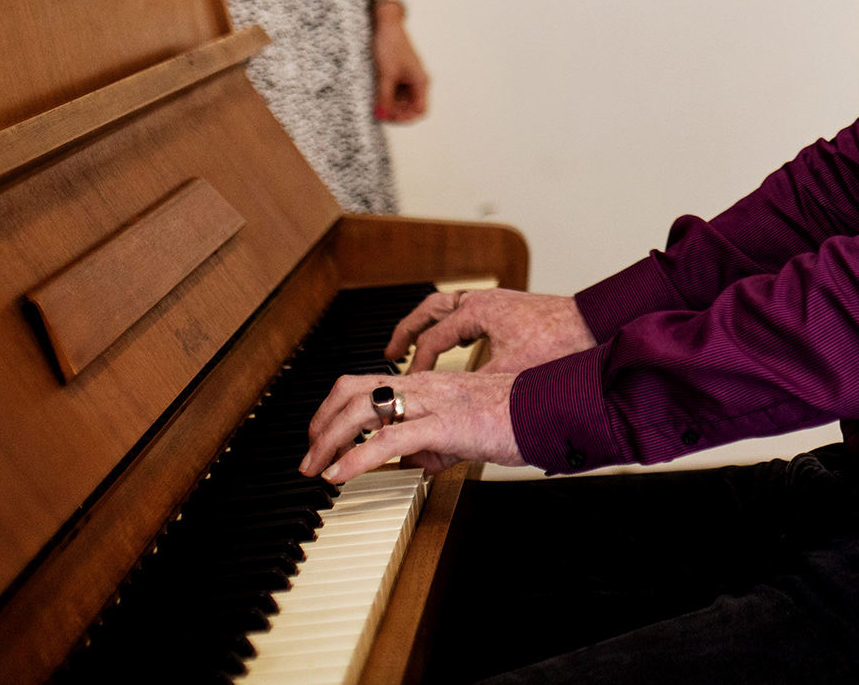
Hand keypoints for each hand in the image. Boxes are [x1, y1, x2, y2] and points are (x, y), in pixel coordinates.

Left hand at [299, 369, 521, 479]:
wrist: (550, 409)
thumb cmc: (516, 417)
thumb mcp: (463, 431)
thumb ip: (433, 443)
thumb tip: (410, 462)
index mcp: (427, 383)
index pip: (364, 384)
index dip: (332, 410)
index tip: (321, 439)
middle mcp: (423, 385)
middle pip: (350, 390)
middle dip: (319, 424)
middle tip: (308, 457)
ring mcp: (432, 402)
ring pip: (361, 410)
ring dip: (327, 441)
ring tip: (315, 468)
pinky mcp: (444, 425)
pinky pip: (388, 440)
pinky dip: (355, 458)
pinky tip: (340, 475)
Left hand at [373, 14, 428, 121]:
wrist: (384, 24)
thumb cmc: (390, 45)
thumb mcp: (386, 75)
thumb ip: (384, 98)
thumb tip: (381, 117)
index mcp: (421, 81)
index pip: (420, 110)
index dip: (406, 118)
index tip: (390, 118)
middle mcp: (416, 82)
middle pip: (409, 108)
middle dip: (396, 113)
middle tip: (379, 114)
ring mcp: (405, 79)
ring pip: (399, 102)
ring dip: (389, 106)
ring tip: (375, 105)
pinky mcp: (395, 75)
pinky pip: (392, 92)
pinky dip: (384, 97)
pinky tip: (375, 97)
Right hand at [386, 287, 595, 374]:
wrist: (594, 325)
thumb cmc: (559, 344)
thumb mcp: (511, 375)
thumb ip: (474, 392)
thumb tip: (457, 409)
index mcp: (478, 310)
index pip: (432, 340)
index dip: (417, 367)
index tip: (411, 387)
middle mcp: (482, 300)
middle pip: (429, 310)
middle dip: (407, 332)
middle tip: (390, 353)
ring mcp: (495, 301)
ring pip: (447, 307)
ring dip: (427, 326)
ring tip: (413, 347)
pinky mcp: (507, 308)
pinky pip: (466, 312)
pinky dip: (451, 327)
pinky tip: (454, 346)